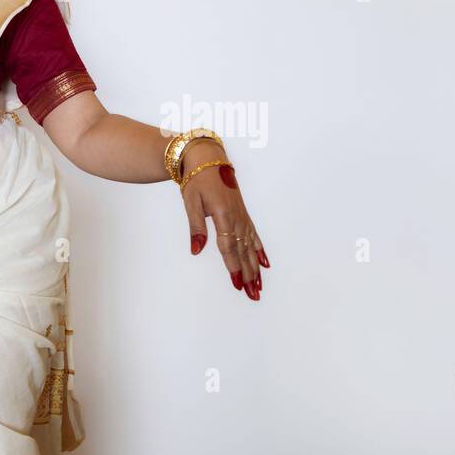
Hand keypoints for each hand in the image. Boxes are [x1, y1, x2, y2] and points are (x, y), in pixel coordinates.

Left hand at [181, 140, 269, 300]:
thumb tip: (197, 250)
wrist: (207, 159)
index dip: (234, 266)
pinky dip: (259, 250)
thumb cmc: (196, 180)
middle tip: (253, 294)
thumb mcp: (190, 202)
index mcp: (223, 214)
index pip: (229, 246)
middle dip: (248, 274)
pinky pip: (254, 235)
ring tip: (259, 286)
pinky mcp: (243, 214)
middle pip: (243, 251)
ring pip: (250, 246)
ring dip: (255, 268)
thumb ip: (196, 227)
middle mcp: (236, 216)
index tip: (238, 283)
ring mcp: (242, 215)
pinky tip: (264, 264)